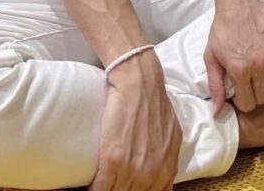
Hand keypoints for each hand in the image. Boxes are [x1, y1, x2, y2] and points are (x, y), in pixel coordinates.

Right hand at [90, 52, 182, 190]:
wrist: (139, 83)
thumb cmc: (155, 104)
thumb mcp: (173, 135)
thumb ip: (168, 160)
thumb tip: (165, 177)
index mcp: (166, 169)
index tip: (128, 188)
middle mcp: (150, 173)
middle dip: (122, 190)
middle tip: (115, 182)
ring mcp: (131, 168)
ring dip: (108, 189)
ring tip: (103, 182)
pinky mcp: (112, 160)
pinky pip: (100, 189)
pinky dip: (94, 189)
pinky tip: (91, 186)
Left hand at [205, 0, 263, 114]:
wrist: (239, 1)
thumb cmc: (223, 28)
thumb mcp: (212, 56)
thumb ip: (215, 86)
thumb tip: (217, 113)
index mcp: (239, 69)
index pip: (248, 104)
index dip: (242, 102)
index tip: (239, 93)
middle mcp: (259, 64)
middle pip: (263, 97)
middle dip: (255, 95)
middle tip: (249, 84)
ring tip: (259, 75)